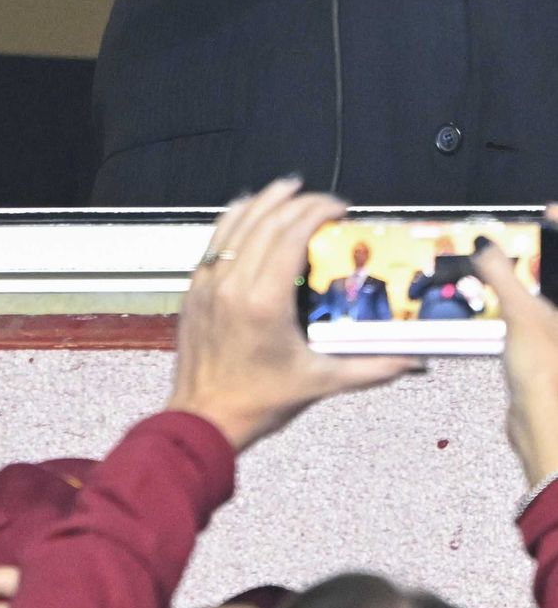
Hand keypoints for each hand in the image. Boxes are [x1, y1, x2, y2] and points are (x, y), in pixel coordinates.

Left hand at [168, 177, 420, 450]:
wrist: (204, 418)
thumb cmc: (260, 402)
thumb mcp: (322, 383)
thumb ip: (372, 367)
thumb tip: (413, 359)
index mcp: (264, 301)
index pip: (291, 235)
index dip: (317, 211)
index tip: (339, 208)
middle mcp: (232, 283)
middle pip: (266, 221)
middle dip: (297, 201)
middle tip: (323, 200)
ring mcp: (208, 282)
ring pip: (236, 222)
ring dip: (264, 200)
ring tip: (289, 188)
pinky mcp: (195, 287)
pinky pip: (216, 240)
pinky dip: (235, 218)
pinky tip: (250, 210)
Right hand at [474, 226, 557, 488]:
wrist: (545, 432)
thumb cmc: (546, 375)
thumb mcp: (521, 315)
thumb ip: (501, 275)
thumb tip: (486, 246)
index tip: (546, 212)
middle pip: (553, 278)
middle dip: (533, 258)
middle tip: (511, 239)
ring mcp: (556, 337)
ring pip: (543, 299)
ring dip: (521, 281)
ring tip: (496, 265)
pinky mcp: (548, 355)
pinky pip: (535, 320)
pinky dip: (518, 307)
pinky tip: (498, 302)